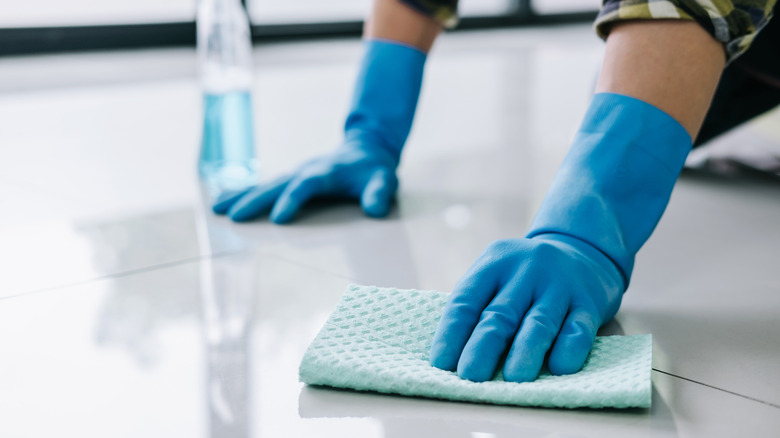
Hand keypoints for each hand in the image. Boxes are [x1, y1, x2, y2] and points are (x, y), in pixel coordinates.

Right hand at [213, 144, 398, 222]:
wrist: (367, 147)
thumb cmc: (374, 169)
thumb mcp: (384, 180)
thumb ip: (379, 193)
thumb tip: (375, 210)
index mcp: (325, 172)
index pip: (305, 186)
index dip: (292, 201)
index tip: (278, 219)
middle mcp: (305, 171)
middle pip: (275, 185)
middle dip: (254, 201)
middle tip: (234, 217)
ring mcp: (295, 173)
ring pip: (264, 185)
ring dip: (240, 197)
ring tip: (216, 208)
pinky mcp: (290, 178)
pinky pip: (264, 186)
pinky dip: (243, 193)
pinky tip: (222, 201)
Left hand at [429, 235, 622, 381]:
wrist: (583, 251)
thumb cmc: (525, 278)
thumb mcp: (498, 277)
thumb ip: (478, 308)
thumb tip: (453, 361)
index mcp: (494, 263)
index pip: (466, 300)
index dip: (451, 333)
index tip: (441, 365)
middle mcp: (526, 270)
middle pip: (500, 313)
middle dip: (483, 347)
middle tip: (470, 376)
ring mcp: (559, 285)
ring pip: (539, 322)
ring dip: (525, 352)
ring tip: (513, 378)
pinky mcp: (589, 302)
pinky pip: (578, 328)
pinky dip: (569, 348)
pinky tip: (559, 367)